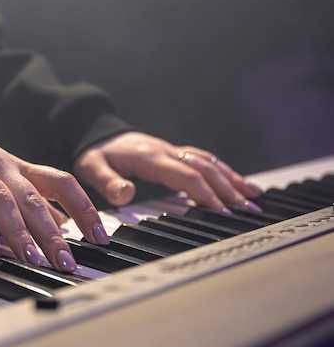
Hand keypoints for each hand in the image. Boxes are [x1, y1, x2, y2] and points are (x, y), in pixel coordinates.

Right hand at [0, 117, 108, 270]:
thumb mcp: (9, 178)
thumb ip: (35, 201)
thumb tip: (65, 225)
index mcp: (23, 168)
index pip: (63, 183)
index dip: (84, 209)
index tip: (100, 237)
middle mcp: (5, 167)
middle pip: (34, 198)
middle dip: (52, 233)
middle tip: (66, 262)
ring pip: (5, 201)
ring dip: (20, 232)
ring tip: (32, 259)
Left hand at [74, 132, 262, 210]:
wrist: (94, 133)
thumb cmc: (95, 154)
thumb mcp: (92, 168)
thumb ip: (108, 182)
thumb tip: (126, 195)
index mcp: (150, 157)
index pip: (185, 175)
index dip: (205, 193)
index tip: (222, 211)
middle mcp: (166, 151)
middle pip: (205, 169)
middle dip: (229, 190)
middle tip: (248, 213)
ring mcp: (172, 151)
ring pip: (209, 163)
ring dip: (232, 180)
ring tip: (255, 199)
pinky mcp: (175, 153)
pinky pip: (205, 160)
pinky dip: (225, 171)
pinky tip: (240, 184)